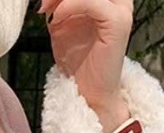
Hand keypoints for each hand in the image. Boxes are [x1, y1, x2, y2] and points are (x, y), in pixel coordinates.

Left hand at [39, 0, 133, 132]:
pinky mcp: (118, 23)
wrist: (88, 91)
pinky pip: (93, 2)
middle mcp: (118, 1)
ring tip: (47, 11)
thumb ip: (57, 6)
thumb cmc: (77, 61)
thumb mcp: (61, 26)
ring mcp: (121, 10)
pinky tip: (56, 20)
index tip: (44, 2)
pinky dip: (70, 6)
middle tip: (43, 4)